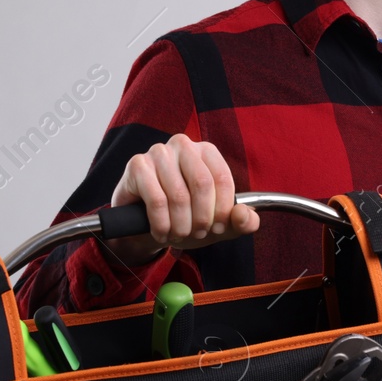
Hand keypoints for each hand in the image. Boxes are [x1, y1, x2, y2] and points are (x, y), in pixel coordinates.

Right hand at [105, 134, 260, 264]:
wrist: (143, 224)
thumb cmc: (184, 216)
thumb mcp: (217, 222)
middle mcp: (183, 145)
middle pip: (202, 184)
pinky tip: (162, 232)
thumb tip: (244, 216)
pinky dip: (162, 225)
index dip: (223, 210)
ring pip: (179, 196)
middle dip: (202, 219)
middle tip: (197, 234)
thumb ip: (241, 221)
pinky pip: (156, 201)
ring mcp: (158, 153)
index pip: (222, 179)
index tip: (218, 229)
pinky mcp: (137, 166)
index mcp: (206, 152)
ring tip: (178, 234)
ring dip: (181, 226)